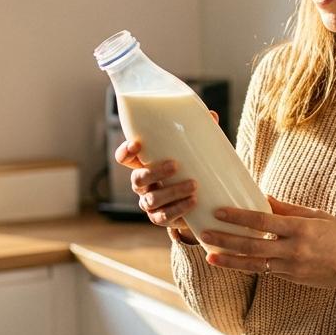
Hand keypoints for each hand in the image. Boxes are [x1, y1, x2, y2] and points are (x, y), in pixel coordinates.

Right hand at [113, 110, 217, 235]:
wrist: (201, 201)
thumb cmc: (191, 168)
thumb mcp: (193, 151)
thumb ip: (199, 134)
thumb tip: (212, 115)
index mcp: (145, 164)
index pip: (124, 157)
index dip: (126, 151)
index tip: (137, 144)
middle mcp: (142, 184)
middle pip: (137, 179)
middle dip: (155, 172)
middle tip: (176, 165)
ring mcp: (149, 203)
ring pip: (151, 199)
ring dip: (172, 192)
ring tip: (193, 186)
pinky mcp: (160, 218)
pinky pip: (163, 217)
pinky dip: (178, 209)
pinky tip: (193, 202)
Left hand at [198, 195, 335, 294]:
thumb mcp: (316, 216)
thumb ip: (287, 209)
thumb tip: (263, 196)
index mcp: (300, 228)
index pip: (262, 221)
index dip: (238, 216)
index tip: (219, 211)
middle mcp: (294, 250)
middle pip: (252, 244)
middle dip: (225, 240)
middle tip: (205, 233)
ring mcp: (292, 267)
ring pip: (253, 263)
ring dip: (229, 260)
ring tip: (209, 255)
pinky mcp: (292, 279)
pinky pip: (263, 271)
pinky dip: (245, 266)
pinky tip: (230, 263)